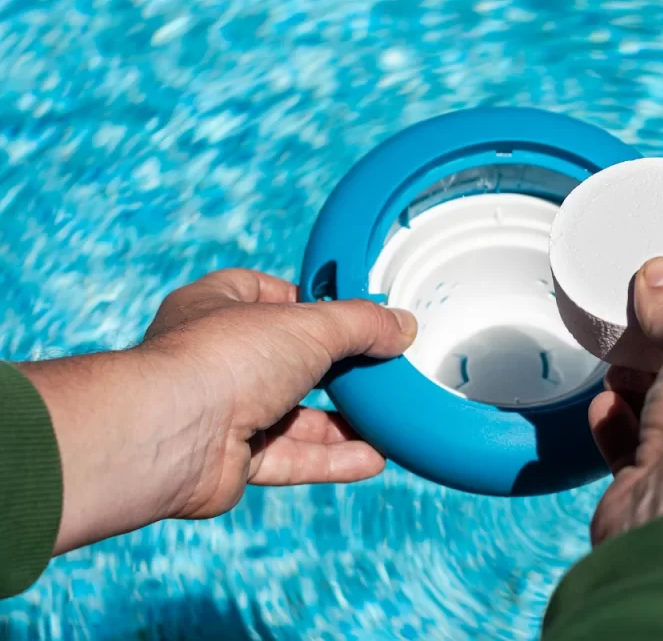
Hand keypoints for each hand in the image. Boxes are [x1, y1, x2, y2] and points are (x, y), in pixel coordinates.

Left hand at [19, 269, 415, 553]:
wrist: (168, 436)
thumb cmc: (224, 359)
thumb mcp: (310, 325)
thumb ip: (362, 324)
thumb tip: (403, 326)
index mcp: (219, 306)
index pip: (272, 294)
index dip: (315, 302)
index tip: (358, 314)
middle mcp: (219, 357)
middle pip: (291, 359)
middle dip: (337, 369)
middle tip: (383, 369)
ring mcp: (224, 410)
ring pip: (294, 415)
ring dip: (342, 421)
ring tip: (389, 419)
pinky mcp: (232, 459)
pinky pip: (291, 458)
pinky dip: (332, 459)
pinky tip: (374, 458)